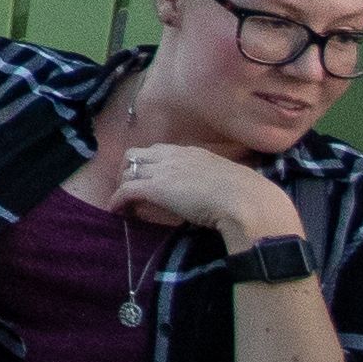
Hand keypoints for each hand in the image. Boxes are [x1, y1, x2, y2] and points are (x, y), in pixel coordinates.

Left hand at [110, 141, 292, 246]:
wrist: (245, 201)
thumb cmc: (246, 196)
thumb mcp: (229, 182)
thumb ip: (216, 184)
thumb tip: (217, 197)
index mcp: (193, 153)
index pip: (160, 151)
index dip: (149, 164)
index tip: (147, 178)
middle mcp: (175, 156)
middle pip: (137, 155)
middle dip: (128, 170)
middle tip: (129, 189)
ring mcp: (164, 170)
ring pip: (128, 170)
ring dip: (121, 185)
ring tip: (122, 202)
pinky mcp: (155, 188)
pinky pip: (126, 190)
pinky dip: (117, 200)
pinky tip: (116, 211)